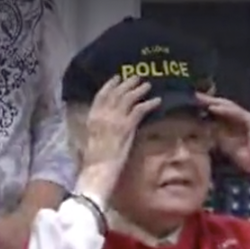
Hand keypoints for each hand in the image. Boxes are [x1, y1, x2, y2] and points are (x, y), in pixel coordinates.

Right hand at [76, 75, 160, 201]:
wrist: (98, 171)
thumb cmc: (94, 160)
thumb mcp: (92, 138)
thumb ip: (98, 127)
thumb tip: (105, 122)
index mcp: (92, 117)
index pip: (101, 95)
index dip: (110, 85)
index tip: (117, 77)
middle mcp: (103, 115)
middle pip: (116, 93)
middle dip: (127, 83)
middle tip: (137, 77)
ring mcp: (115, 120)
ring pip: (128, 98)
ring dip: (139, 90)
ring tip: (148, 85)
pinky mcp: (127, 127)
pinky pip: (140, 110)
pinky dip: (149, 103)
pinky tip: (157, 101)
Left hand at [196, 93, 249, 187]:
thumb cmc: (249, 161)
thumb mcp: (226, 146)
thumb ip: (216, 136)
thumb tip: (201, 129)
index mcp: (240, 124)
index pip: (222, 112)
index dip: (207, 107)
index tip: (193, 104)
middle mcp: (246, 119)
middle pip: (225, 106)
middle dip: (209, 101)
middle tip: (194, 96)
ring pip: (229, 106)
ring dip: (214, 102)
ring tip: (200, 99)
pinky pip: (236, 113)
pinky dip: (224, 110)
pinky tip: (213, 108)